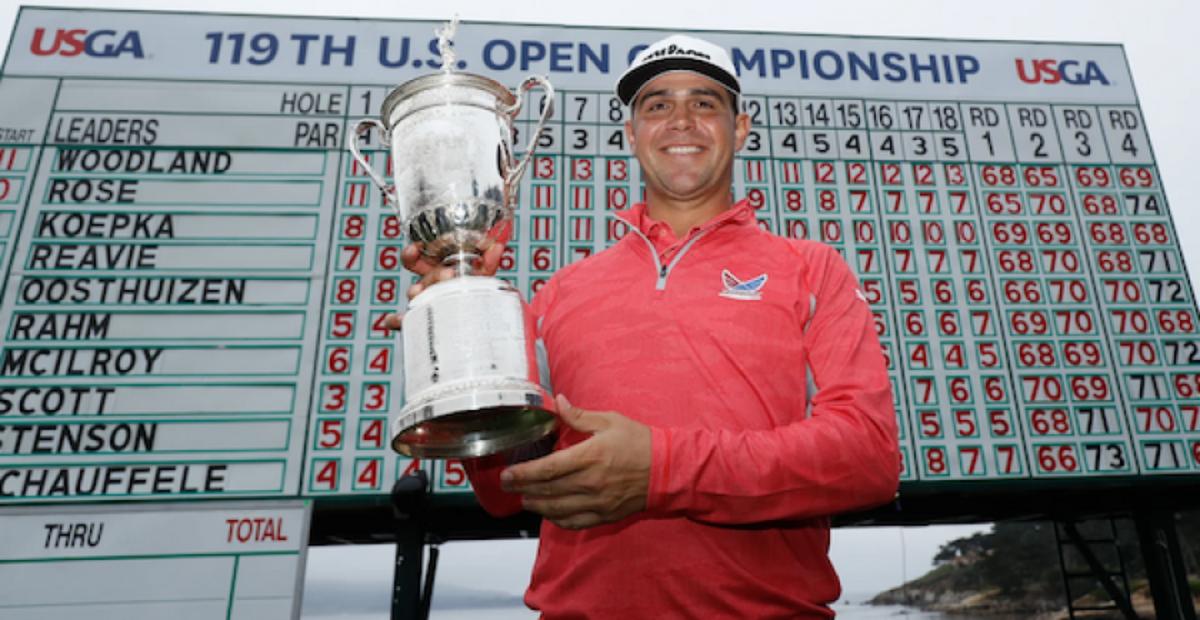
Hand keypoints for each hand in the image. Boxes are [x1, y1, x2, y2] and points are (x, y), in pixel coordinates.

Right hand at [383, 240, 506, 330]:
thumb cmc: (475, 289)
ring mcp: (425, 304)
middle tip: (449, 274)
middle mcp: (428, 287)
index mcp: (436, 271)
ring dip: (417, 293)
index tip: (415, 247)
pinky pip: (406, 323)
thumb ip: (489, 260)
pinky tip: (392, 320)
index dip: (412, 254)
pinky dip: (397, 321)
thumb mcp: (482, 273)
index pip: (416, 260)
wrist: (482, 315)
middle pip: (421, 280)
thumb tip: (496, 246)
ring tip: (420, 293)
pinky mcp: (423, 323)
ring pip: (416, 298)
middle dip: (432, 275)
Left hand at [501, 395, 651, 529]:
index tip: (507, 473)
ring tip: (524, 499)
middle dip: (523, 488)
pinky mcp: (605, 515)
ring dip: (537, 505)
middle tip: (507, 485)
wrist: (668, 469)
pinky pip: (575, 522)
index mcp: (590, 456)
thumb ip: (579, 416)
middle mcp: (591, 482)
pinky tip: (549, 514)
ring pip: (557, 509)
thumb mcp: (610, 421)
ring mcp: (598, 502)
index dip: (524, 473)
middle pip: (547, 490)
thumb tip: (558, 402)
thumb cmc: (640, 442)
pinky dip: (558, 520)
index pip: (548, 468)